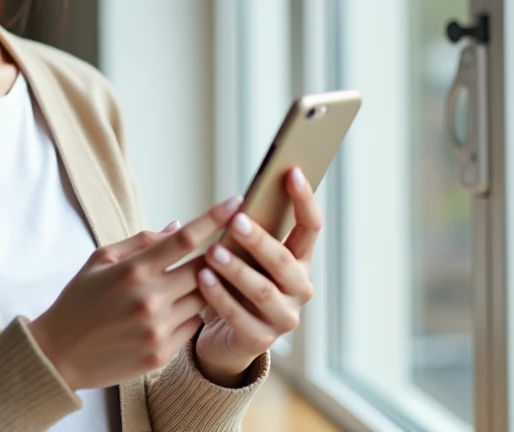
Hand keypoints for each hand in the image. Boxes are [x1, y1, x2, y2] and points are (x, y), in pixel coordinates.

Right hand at [28, 196, 242, 390]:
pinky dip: (190, 314)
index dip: (214, 218)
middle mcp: (150, 300)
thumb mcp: (100, 259)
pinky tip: (171, 311)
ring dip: (202, 288)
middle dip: (215, 257)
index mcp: (133, 271)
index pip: (185, 239)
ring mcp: (158, 330)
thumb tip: (179, 226)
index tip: (237, 201)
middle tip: (221, 248)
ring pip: (204, 300)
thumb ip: (141, 241)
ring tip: (187, 284)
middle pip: (204, 270)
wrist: (59, 355)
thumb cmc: (79, 300)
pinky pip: (193, 326)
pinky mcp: (162, 354)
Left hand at [192, 167, 320, 385]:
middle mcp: (298, 289)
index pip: (310, 227)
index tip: (291, 172)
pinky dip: (220, 296)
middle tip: (236, 221)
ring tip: (212, 252)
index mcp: (298, 261)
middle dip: (260, 240)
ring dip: (236, 269)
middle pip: (284, 261)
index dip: (304, 200)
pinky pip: (240, 317)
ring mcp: (283, 318)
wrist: (223, 338)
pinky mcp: (259, 341)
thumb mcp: (242, 256)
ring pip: (263, 291)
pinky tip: (202, 279)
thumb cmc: (233, 283)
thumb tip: (238, 198)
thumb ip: (246, 232)